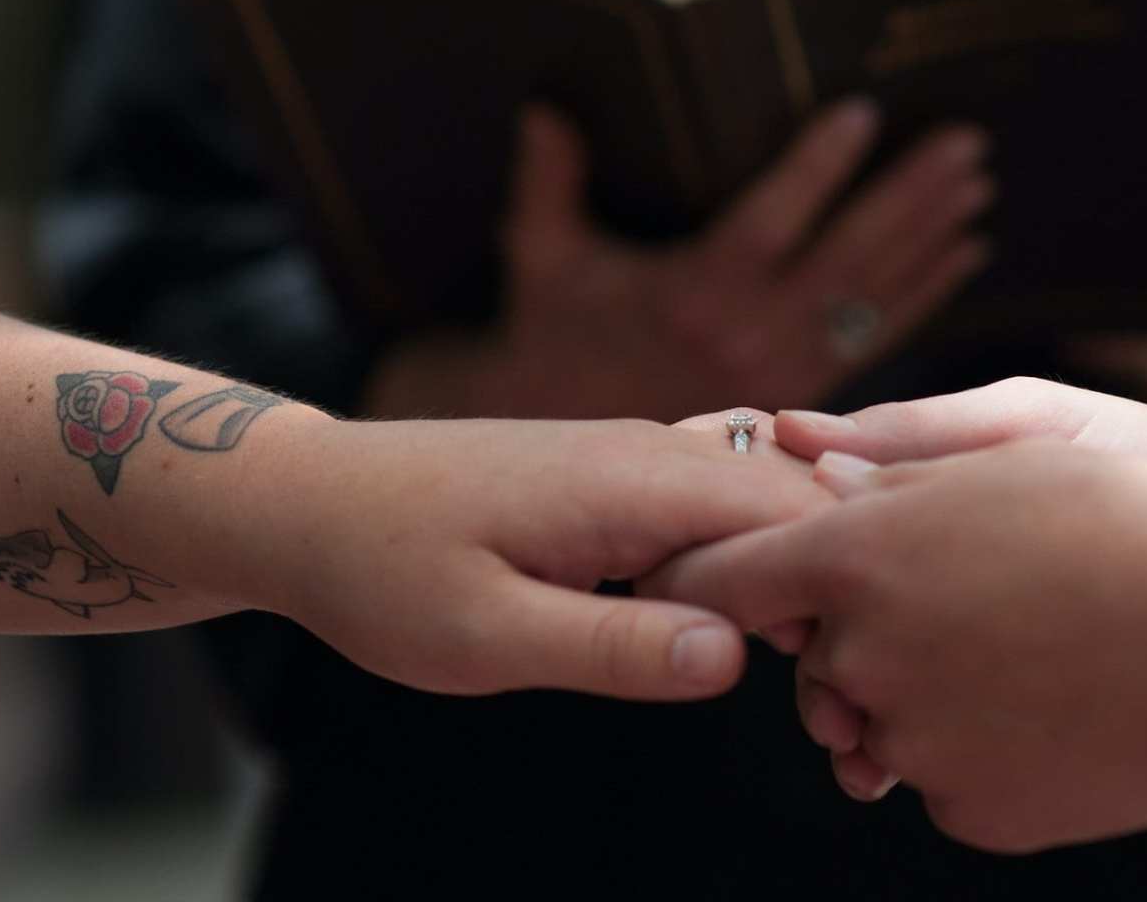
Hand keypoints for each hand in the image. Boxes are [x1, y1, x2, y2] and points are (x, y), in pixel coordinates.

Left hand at [258, 409, 830, 700]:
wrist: (308, 500)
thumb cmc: (381, 569)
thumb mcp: (484, 636)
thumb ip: (611, 647)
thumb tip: (735, 657)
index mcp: (634, 479)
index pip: (798, 510)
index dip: (837, 593)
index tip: (832, 687)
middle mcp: (652, 448)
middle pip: (802, 498)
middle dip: (833, 584)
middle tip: (829, 699)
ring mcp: (640, 452)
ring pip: (769, 495)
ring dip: (797, 569)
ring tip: (797, 662)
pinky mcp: (622, 471)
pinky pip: (723, 495)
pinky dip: (755, 548)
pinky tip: (742, 611)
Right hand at [364, 99, 992, 419]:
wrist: (565, 458)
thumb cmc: (548, 345)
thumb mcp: (543, 264)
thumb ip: (550, 185)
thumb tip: (544, 108)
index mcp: (692, 297)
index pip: (768, 221)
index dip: (818, 167)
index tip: (865, 112)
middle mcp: (748, 337)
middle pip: (846, 259)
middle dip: (909, 199)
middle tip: (965, 144)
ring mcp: (783, 371)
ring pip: (871, 298)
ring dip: (928, 239)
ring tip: (976, 185)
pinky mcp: (803, 391)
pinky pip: (874, 338)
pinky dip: (921, 292)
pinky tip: (963, 251)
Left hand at [648, 442, 1146, 850]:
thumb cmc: (1130, 525)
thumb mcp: (1004, 464)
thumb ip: (887, 484)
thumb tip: (815, 483)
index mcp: (859, 558)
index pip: (721, 577)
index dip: (703, 574)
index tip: (692, 581)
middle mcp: (868, 656)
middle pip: (818, 658)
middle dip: (861, 636)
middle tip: (961, 604)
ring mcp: (920, 744)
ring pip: (887, 721)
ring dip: (928, 693)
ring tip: (1031, 650)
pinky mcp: (974, 811)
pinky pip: (947, 779)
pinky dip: (983, 750)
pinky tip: (1056, 710)